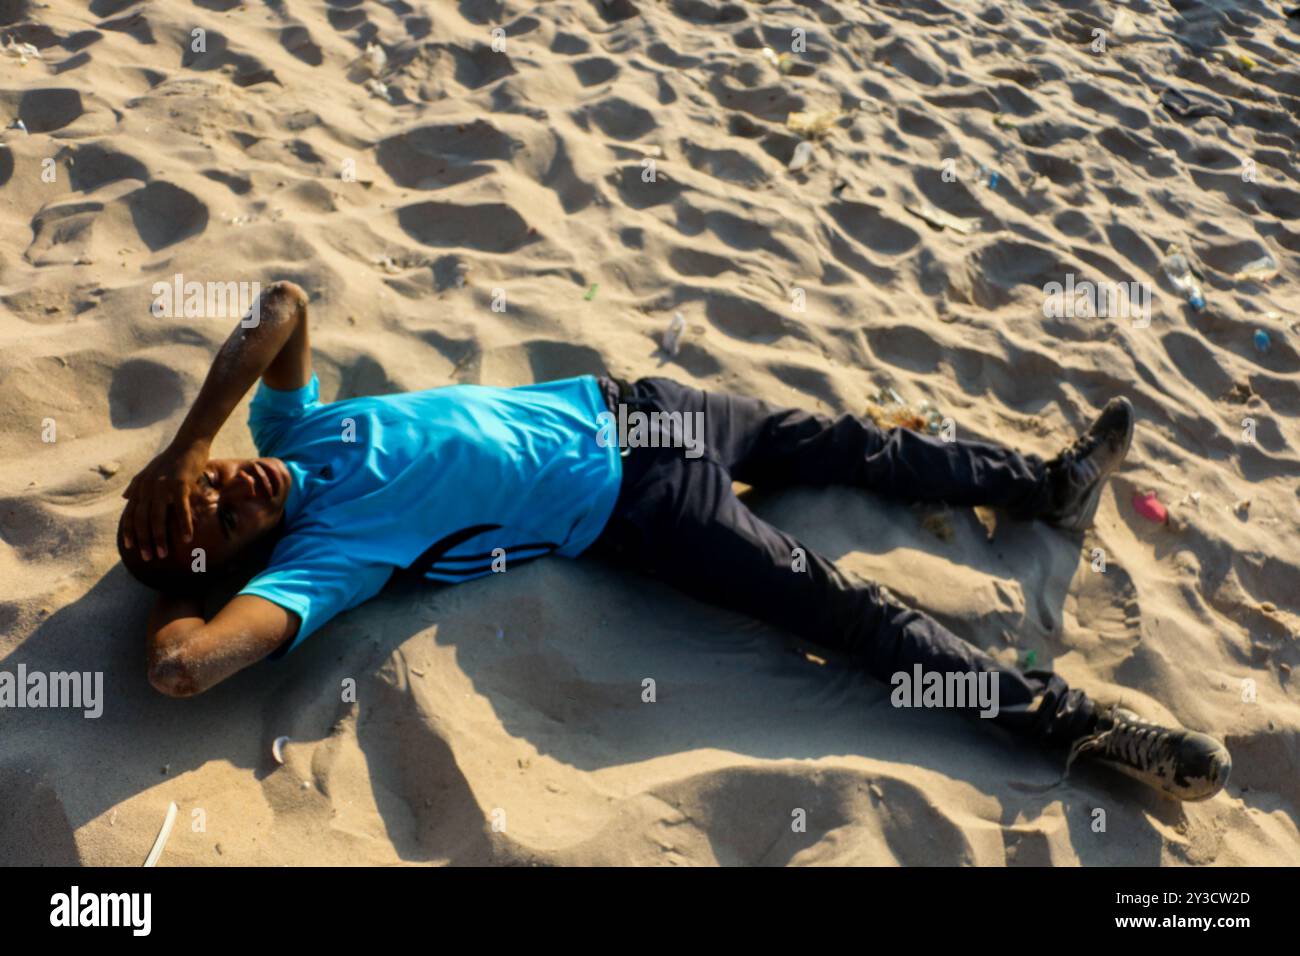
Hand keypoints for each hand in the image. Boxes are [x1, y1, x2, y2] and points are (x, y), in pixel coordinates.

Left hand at [120, 441, 209, 560]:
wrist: (188, 443)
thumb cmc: (172, 458)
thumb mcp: (150, 470)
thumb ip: (136, 484)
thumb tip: (125, 497)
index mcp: (141, 487)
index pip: (130, 513)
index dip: (129, 532)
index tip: (130, 548)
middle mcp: (148, 488)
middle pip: (141, 520)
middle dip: (143, 540)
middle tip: (149, 557)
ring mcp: (163, 486)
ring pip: (157, 518)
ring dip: (159, 538)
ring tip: (162, 554)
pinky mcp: (180, 485)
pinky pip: (180, 509)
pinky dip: (183, 525)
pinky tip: (187, 538)